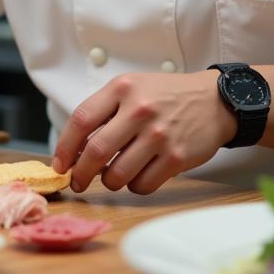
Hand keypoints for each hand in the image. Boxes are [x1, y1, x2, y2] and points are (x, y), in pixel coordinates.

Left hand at [51, 71, 237, 194]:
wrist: (213, 101)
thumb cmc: (165, 96)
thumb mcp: (131, 88)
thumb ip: (103, 111)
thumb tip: (75, 149)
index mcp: (122, 89)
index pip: (81, 120)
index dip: (65, 147)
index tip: (60, 164)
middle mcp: (139, 110)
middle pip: (96, 151)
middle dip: (80, 174)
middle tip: (77, 182)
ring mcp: (159, 135)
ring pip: (117, 174)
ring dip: (109, 182)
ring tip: (112, 176)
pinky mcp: (176, 157)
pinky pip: (142, 185)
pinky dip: (134, 186)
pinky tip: (138, 175)